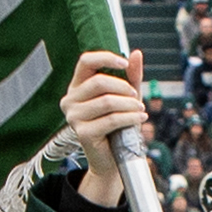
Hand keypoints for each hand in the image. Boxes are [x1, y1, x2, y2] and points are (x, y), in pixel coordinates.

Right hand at [59, 49, 148, 207]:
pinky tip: (140, 118)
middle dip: (125, 88)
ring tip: (140, 110)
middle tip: (137, 97)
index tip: (124, 64)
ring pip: (107, 101)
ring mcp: (74, 117)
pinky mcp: (83, 133)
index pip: (85, 61)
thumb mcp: (127, 96)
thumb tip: (136, 54)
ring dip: (130, 105)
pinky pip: (111, 119)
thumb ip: (131, 76)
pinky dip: (130, 118)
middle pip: (99, 82)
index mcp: (77, 86)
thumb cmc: (118, 125)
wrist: (114, 158)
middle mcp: (70, 100)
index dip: (105, 58)